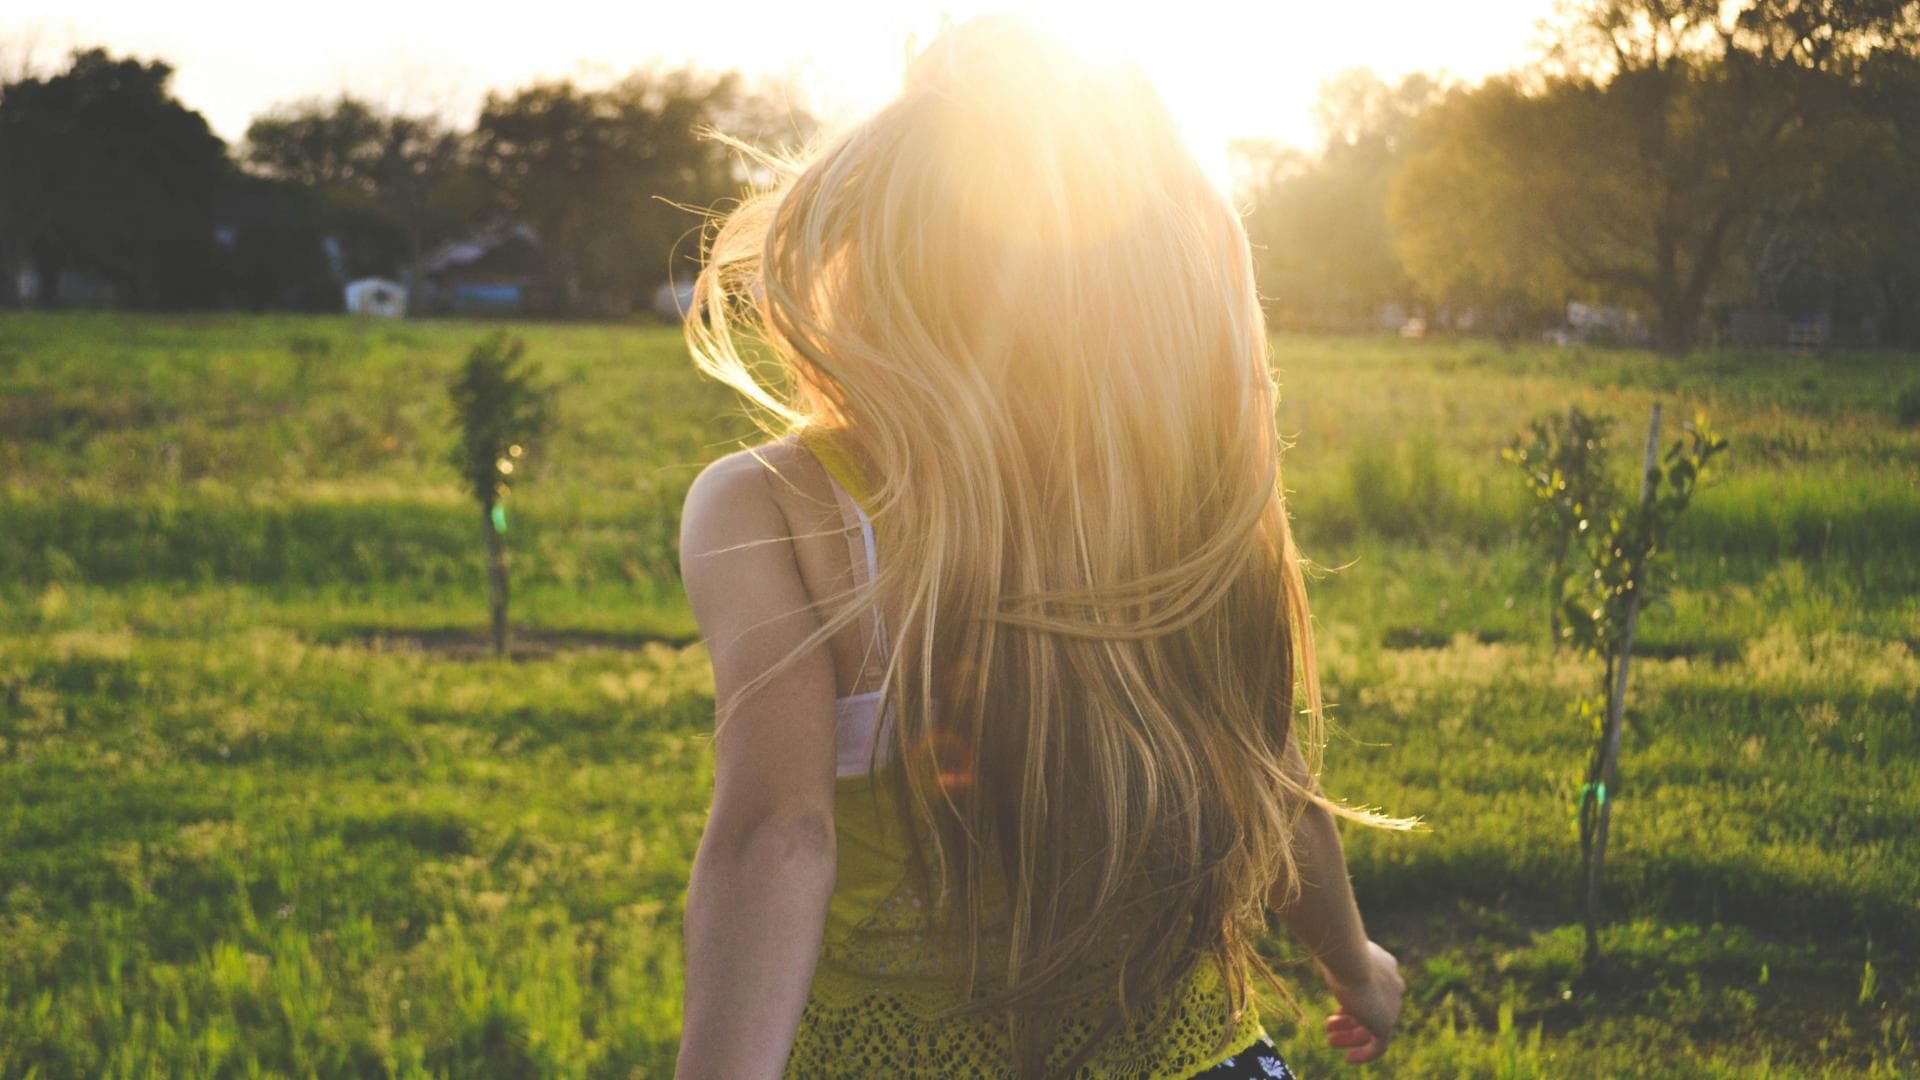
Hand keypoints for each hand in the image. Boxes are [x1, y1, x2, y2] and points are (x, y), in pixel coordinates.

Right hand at [1317, 940, 1402, 1063]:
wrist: (1350, 960)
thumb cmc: (1338, 951)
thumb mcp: (1337, 950)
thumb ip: (1336, 954)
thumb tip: (1321, 945)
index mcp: (1385, 966)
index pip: (1374, 988)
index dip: (1355, 1000)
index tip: (1337, 1009)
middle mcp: (1393, 985)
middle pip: (1373, 1008)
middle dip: (1350, 1019)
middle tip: (1329, 1025)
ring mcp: (1392, 1006)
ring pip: (1373, 1026)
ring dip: (1351, 1035)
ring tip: (1330, 1039)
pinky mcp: (1386, 1024)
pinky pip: (1379, 1046)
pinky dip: (1364, 1053)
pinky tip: (1349, 1058)